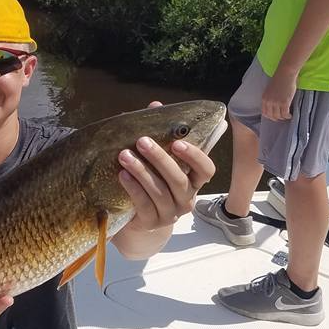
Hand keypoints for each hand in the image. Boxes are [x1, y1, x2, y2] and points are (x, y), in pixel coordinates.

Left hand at [117, 102, 215, 232]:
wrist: (138, 220)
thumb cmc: (151, 182)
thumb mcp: (157, 160)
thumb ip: (159, 134)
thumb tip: (155, 106)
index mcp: (193, 181)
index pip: (206, 170)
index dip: (195, 156)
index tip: (178, 142)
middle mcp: (186, 198)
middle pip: (178, 179)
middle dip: (160, 158)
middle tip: (141, 141)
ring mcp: (170, 213)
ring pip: (160, 192)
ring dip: (141, 171)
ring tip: (124, 156)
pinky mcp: (152, 223)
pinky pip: (144, 205)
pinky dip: (133, 189)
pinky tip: (122, 175)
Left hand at [261, 70, 296, 120]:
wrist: (285, 74)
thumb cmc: (279, 80)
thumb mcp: (270, 90)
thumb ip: (270, 98)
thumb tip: (274, 107)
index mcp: (264, 98)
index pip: (264, 113)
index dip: (270, 116)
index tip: (274, 117)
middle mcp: (269, 102)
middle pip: (271, 116)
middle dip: (277, 118)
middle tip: (282, 118)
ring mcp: (276, 103)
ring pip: (278, 116)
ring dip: (283, 117)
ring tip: (287, 116)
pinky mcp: (284, 103)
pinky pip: (285, 114)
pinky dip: (288, 116)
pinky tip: (290, 115)